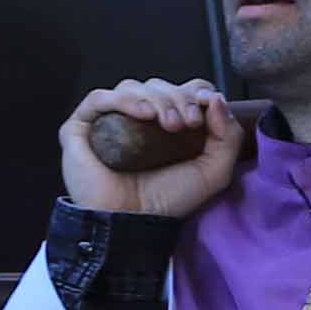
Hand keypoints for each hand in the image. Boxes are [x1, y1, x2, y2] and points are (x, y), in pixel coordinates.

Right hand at [61, 80, 243, 218]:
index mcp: (168, 122)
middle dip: (179, 98)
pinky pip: (99, 99)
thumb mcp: (214, 171)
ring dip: (157, 99)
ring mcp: (109, 120)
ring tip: (168, 125)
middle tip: (187, 124)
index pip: (184, 89)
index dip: (197, 92)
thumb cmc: (170, 200)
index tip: (206, 107)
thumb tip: (216, 97)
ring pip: (133, 87)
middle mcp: (139, 118)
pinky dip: (124, 100)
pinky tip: (143, 114)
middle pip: (160, 86)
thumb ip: (228, 136)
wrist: (133, 223)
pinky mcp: (82, 127)